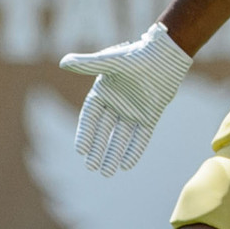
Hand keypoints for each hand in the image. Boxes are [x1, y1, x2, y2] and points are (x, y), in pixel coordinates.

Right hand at [58, 24, 192, 175]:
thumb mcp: (111, 62)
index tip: (81, 151)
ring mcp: (133, 111)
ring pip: (121, 137)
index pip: (90, 118)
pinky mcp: (150, 115)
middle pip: (103, 132)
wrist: (165, 56)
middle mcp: (116, 104)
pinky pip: (140, 136)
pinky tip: (127, 165)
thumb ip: (88, 65)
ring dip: (114, 154)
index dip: (85, 134)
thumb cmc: (136, 55)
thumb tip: (63, 62)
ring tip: (107, 173)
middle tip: (92, 168)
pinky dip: (134, 150)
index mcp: (103, 92)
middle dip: (98, 149)